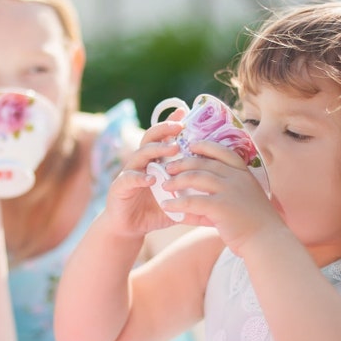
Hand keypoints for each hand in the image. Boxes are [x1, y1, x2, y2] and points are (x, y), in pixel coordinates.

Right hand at [101, 120, 185, 237]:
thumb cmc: (154, 211)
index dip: (171, 124)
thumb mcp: (177, 199)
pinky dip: (140, 177)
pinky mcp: (119, 187)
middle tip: (179, 126)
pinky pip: (129, 179)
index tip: (185, 112)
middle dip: (164, 130)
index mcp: (154, 162)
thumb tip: (220, 192)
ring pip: (140, 155)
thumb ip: (193, 192)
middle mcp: (141, 163)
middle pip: (150, 139)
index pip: (163, 138)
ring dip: (156, 150)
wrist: (129, 228)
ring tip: (171, 148)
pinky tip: (151, 179)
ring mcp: (129, 173)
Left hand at [161, 139, 284, 254]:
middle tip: (168, 168)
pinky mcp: (221, 206)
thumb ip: (216, 200)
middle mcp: (236, 178)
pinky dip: (176, 203)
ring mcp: (229, 190)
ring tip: (165, 186)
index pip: (223, 152)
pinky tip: (166, 206)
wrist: (267, 241)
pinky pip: (192, 200)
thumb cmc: (254, 224)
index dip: (206, 146)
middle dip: (183, 163)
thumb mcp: (239, 204)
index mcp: (243, 174)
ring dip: (176, 180)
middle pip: (203, 163)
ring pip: (195, 177)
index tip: (191, 145)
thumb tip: (188, 208)